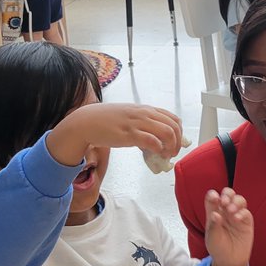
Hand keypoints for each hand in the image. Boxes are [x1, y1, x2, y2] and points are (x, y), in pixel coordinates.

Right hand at [46, 102, 183, 168]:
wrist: (86, 121)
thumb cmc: (107, 120)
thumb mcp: (129, 117)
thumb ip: (143, 124)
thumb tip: (156, 140)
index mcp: (146, 109)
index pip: (173, 118)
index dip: (179, 133)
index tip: (177, 144)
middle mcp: (144, 114)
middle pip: (174, 126)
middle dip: (178, 142)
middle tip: (172, 153)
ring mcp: (137, 123)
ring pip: (167, 132)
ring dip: (171, 147)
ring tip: (165, 156)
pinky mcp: (129, 134)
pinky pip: (152, 141)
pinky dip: (158, 149)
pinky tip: (155, 155)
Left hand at [203, 188, 252, 265]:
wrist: (230, 260)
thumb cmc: (218, 248)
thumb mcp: (212, 238)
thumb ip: (213, 226)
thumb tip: (215, 214)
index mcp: (214, 212)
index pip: (212, 198)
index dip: (213, 195)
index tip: (214, 198)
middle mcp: (225, 211)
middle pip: (228, 194)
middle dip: (227, 194)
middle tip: (224, 202)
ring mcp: (237, 215)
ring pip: (239, 200)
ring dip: (235, 201)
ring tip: (231, 210)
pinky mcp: (246, 221)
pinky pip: (246, 212)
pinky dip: (242, 212)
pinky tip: (237, 219)